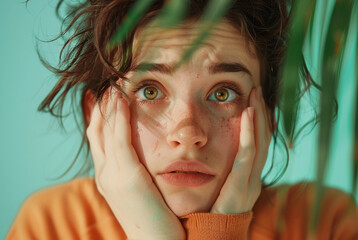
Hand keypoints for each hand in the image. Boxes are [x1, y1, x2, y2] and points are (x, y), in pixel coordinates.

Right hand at [86, 89, 184, 239]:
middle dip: (99, 107)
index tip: (101, 99)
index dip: (98, 118)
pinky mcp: (126, 174)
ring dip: (108, 104)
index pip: (99, 140)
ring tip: (113, 83)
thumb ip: (135, 173)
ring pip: (105, 130)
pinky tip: (122, 98)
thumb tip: (140, 158)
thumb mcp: (140, 191)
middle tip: (103, 85)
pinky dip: (118, 116)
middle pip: (96, 131)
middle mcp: (104, 173)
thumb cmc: (154, 218)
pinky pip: (120, 137)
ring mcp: (112, 173)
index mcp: (108, 176)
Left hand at [211, 87, 271, 213]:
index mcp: (248, 177)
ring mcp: (250, 183)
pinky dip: (249, 134)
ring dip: (258, 117)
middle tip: (256, 90)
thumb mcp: (218, 186)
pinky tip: (247, 114)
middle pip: (263, 139)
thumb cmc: (209, 212)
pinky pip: (247, 156)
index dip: (258, 122)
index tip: (253, 101)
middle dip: (261, 113)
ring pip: (259, 143)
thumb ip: (220, 170)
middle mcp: (254, 178)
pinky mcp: (240, 187)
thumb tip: (208, 149)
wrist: (209, 239)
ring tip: (254, 95)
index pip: (258, 144)